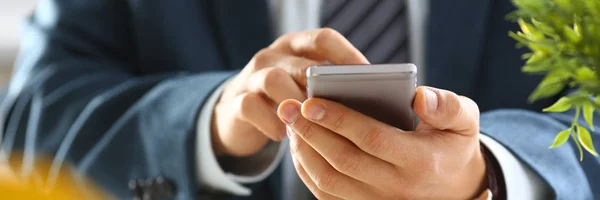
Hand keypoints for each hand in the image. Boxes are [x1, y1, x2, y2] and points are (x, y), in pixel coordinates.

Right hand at [212, 28, 369, 156]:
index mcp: (296, 46)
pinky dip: (270, 122)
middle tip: (346, 110)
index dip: (347, 57)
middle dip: (325, 88)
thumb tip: (372, 106)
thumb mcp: (306, 87)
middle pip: (302, 64)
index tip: (370, 79)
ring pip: (273, 80)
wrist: (239, 113)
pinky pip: (251, 106)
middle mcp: (273, 56)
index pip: (324, 39)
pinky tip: (284, 136)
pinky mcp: (236, 100)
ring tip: (311, 125)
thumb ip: (330, 87)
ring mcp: (251, 76)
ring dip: (296, 104)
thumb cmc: (287, 100)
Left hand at [277, 86, 486, 198]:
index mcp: (420, 161)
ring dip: (304, 151)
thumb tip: (420, 97)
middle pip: (343, 160)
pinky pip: (327, 194)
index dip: (339, 120)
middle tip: (288, 107)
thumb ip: (448, 106)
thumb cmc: (452, 145)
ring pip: (329, 180)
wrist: (455, 188)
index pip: (372, 139)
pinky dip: (307, 170)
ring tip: (291, 123)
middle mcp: (397, 188)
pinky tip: (300, 145)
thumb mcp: (464, 122)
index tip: (311, 102)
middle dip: (311, 132)